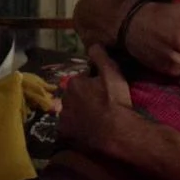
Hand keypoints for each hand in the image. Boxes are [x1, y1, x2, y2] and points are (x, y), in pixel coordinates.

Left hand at [58, 44, 136, 158]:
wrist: (116, 133)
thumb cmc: (114, 102)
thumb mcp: (112, 73)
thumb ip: (100, 56)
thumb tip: (92, 44)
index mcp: (74, 83)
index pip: (82, 80)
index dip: (93, 84)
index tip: (103, 90)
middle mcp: (64, 99)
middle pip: (74, 96)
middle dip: (83, 98)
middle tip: (99, 105)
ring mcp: (63, 118)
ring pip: (70, 111)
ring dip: (78, 113)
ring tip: (94, 119)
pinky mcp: (64, 134)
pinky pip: (68, 128)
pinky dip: (75, 128)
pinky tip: (87, 130)